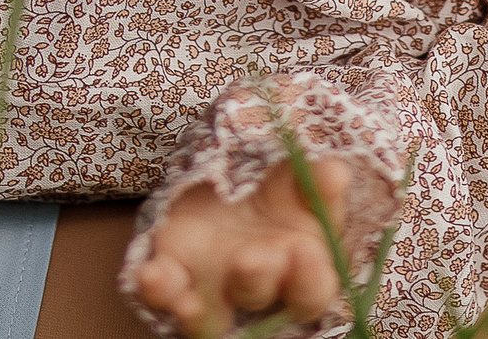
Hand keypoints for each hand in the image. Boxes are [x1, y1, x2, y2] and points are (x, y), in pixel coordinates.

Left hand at [132, 159, 353, 336]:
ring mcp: (212, 285)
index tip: (304, 253)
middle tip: (252, 258)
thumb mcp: (299, 178)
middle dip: (256, 279)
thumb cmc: (277, 189)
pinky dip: (158, 289)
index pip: (312, 290)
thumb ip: (317, 179)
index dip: (309, 280)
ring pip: (209, 314)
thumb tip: (334, 173)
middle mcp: (257, 285)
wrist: (229, 180)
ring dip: (202, 311)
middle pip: (258, 296)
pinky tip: (153, 275)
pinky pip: (163, 292)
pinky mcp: (174, 273)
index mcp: (301, 266)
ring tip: (193, 302)